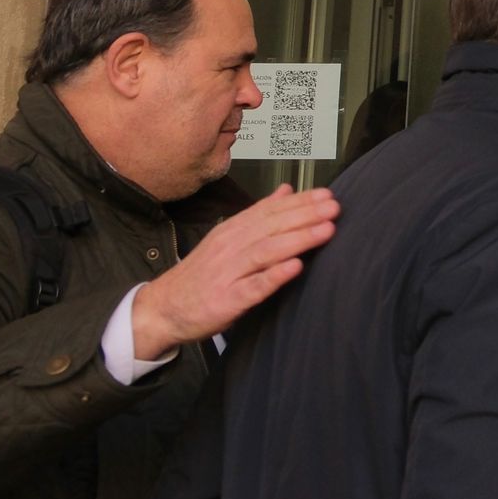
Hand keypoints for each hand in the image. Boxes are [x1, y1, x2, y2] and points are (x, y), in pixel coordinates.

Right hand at [130, 184, 338, 359]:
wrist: (163, 308)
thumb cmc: (203, 273)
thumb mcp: (227, 237)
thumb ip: (259, 214)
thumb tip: (287, 190)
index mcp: (233, 230)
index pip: (270, 211)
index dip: (300, 202)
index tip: (327, 194)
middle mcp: (231, 247)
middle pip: (272, 227)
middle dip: (306, 216)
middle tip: (334, 208)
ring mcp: (228, 273)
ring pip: (266, 252)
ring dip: (298, 240)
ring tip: (326, 230)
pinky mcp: (226, 300)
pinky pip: (253, 287)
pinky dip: (274, 276)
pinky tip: (295, 268)